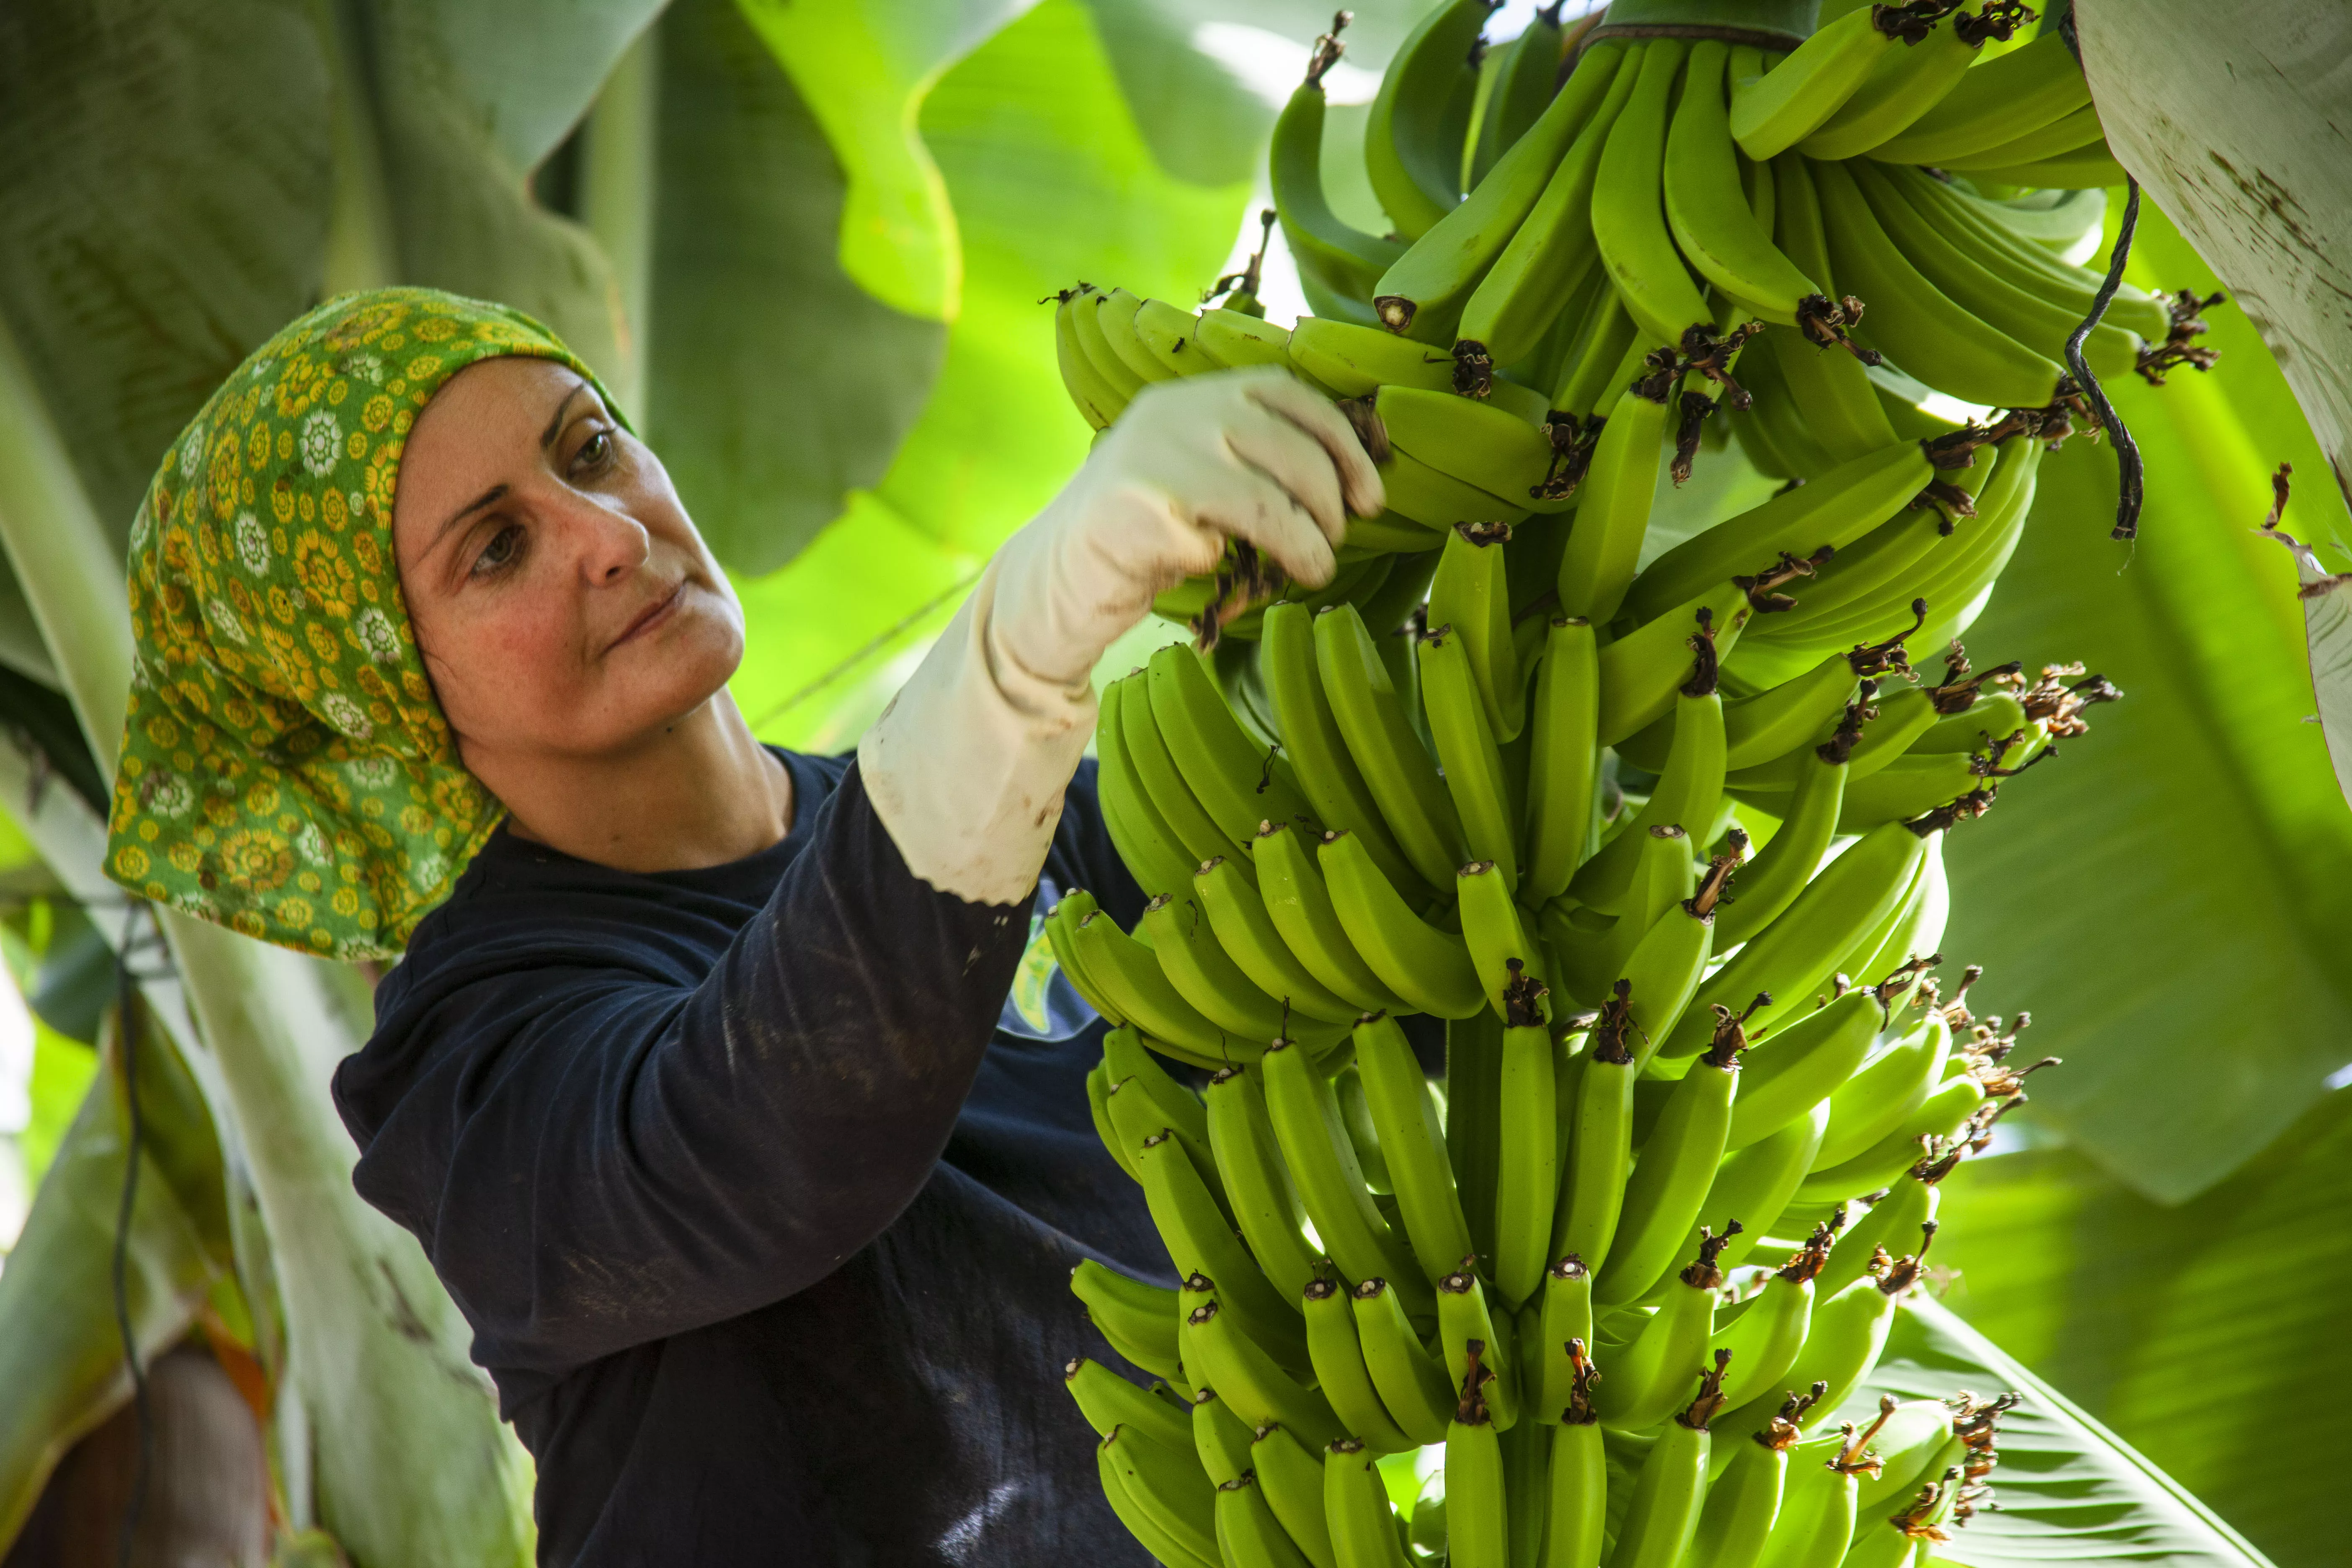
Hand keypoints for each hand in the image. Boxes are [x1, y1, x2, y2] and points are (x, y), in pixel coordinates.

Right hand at [991, 368, 1384, 686]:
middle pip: (1288, 443)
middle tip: (1337, 538)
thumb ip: (1248, 459)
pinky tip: (1264, 573)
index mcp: (1190, 395)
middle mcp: (1174, 412)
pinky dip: (1261, 555)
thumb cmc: (1140, 539)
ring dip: (1307, 536)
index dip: (1341, 439)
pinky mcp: (1141, 506)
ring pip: (1268, 492)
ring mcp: (1155, 455)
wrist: (1053, 581)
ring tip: (1317, 567)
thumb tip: (1346, 481)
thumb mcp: (1196, 476)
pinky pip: (1227, 534)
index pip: (1286, 391)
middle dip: (1329, 496)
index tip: (1371, 493)